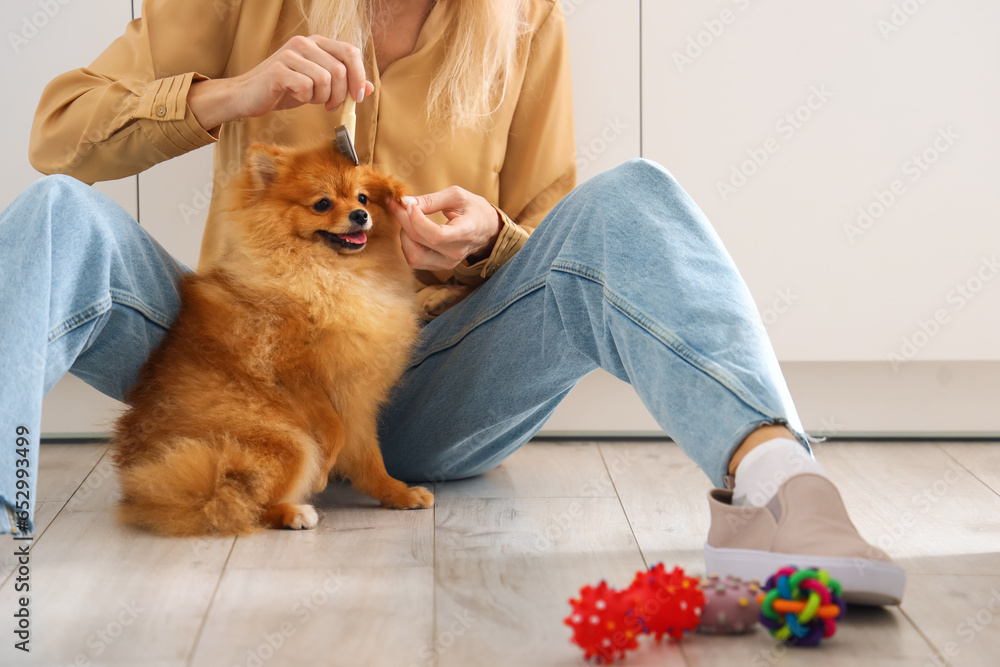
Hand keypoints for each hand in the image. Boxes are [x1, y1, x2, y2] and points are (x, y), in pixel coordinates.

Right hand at [188, 35, 374, 129]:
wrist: (248, 96)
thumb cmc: (284, 90)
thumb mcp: (318, 86)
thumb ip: (343, 84)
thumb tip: (370, 88)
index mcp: (316, 43)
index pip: (350, 51)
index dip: (358, 76)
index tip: (357, 97)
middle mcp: (304, 43)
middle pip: (340, 69)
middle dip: (340, 94)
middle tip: (330, 105)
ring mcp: (290, 54)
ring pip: (325, 79)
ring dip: (322, 98)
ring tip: (312, 101)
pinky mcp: (279, 70)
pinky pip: (307, 87)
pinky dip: (306, 99)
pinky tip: (297, 97)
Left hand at [386, 187, 503, 270]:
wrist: (487, 230)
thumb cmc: (474, 209)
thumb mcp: (457, 196)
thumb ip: (431, 199)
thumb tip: (406, 202)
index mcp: (465, 233)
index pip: (436, 235)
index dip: (416, 220)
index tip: (408, 203)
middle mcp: (456, 253)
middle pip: (419, 241)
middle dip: (403, 220)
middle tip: (400, 205)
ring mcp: (448, 263)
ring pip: (413, 255)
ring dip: (405, 235)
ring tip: (410, 220)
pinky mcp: (440, 267)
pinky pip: (415, 260)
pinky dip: (408, 245)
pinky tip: (414, 231)